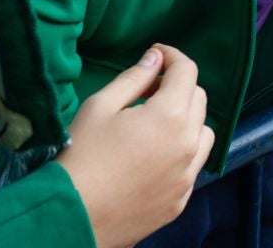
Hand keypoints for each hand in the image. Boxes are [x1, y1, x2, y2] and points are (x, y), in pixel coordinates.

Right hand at [54, 45, 213, 247]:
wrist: (69, 217)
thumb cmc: (79, 157)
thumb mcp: (100, 107)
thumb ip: (134, 78)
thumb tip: (156, 58)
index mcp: (171, 116)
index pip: (187, 72)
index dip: (173, 56)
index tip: (157, 55)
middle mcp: (189, 145)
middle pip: (198, 100)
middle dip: (178, 86)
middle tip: (148, 89)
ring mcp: (187, 176)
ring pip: (203, 134)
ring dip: (186, 120)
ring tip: (154, 124)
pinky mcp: (180, 201)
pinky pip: (192, 166)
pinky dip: (182, 152)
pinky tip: (154, 157)